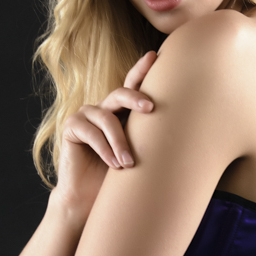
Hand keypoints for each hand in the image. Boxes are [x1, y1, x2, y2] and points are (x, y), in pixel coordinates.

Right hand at [53, 50, 157, 215]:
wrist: (90, 200)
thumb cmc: (120, 180)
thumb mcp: (140, 155)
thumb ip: (150, 138)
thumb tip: (184, 128)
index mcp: (122, 112)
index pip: (132, 86)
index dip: (141, 69)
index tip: (155, 56)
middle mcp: (104, 108)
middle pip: (120, 94)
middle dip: (136, 98)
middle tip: (151, 108)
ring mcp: (86, 115)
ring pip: (107, 118)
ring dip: (119, 141)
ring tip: (127, 164)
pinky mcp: (71, 127)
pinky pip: (90, 132)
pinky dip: (104, 149)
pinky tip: (113, 164)